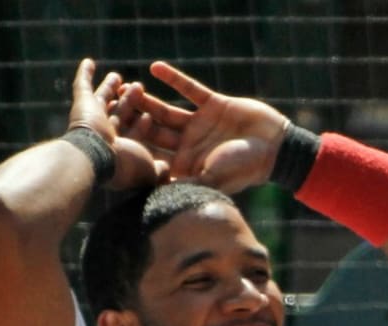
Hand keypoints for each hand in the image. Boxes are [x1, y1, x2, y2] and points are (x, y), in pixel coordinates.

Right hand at [67, 59, 165, 190]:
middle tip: (138, 88)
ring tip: (118, 77)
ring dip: (111, 88)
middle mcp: (107, 135)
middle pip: (122, 113)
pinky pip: (82, 86)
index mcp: (123, 150)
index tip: (148, 117)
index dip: (143, 125)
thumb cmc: (128, 166)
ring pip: (104, 99)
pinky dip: (85, 74)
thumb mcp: (152, 170)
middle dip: (130, 102)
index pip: (136, 133)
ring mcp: (94, 119)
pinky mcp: (83, 104)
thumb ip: (162, 170)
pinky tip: (89, 62)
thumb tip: (168, 173)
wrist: (97, 158)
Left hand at [121, 61, 288, 193]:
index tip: (111, 140)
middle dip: (133, 121)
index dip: (135, 147)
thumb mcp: (213, 178)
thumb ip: (187, 183)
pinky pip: (189, 89)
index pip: (155, 154)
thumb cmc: (246, 168)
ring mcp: (200, 123)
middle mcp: (190, 143)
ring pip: (166, 109)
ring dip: (147, 99)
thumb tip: (158, 195)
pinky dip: (173, 78)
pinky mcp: (213, 105)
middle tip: (109, 109)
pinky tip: (154, 67)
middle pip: (154, 130)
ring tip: (127, 87)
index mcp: (187, 163)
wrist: (277, 149)